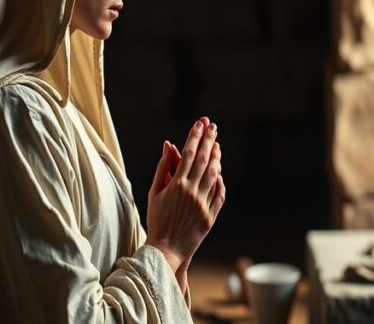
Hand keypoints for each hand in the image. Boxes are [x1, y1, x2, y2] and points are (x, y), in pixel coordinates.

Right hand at [146, 118, 225, 274]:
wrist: (165, 249)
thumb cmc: (156, 220)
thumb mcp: (154, 193)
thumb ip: (162, 169)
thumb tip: (169, 147)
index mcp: (176, 185)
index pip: (188, 153)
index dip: (195, 136)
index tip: (200, 123)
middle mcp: (192, 192)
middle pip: (203, 159)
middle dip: (208, 140)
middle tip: (213, 126)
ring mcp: (203, 204)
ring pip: (213, 175)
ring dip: (216, 157)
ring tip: (217, 144)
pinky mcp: (211, 216)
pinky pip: (219, 194)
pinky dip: (220, 181)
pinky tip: (219, 171)